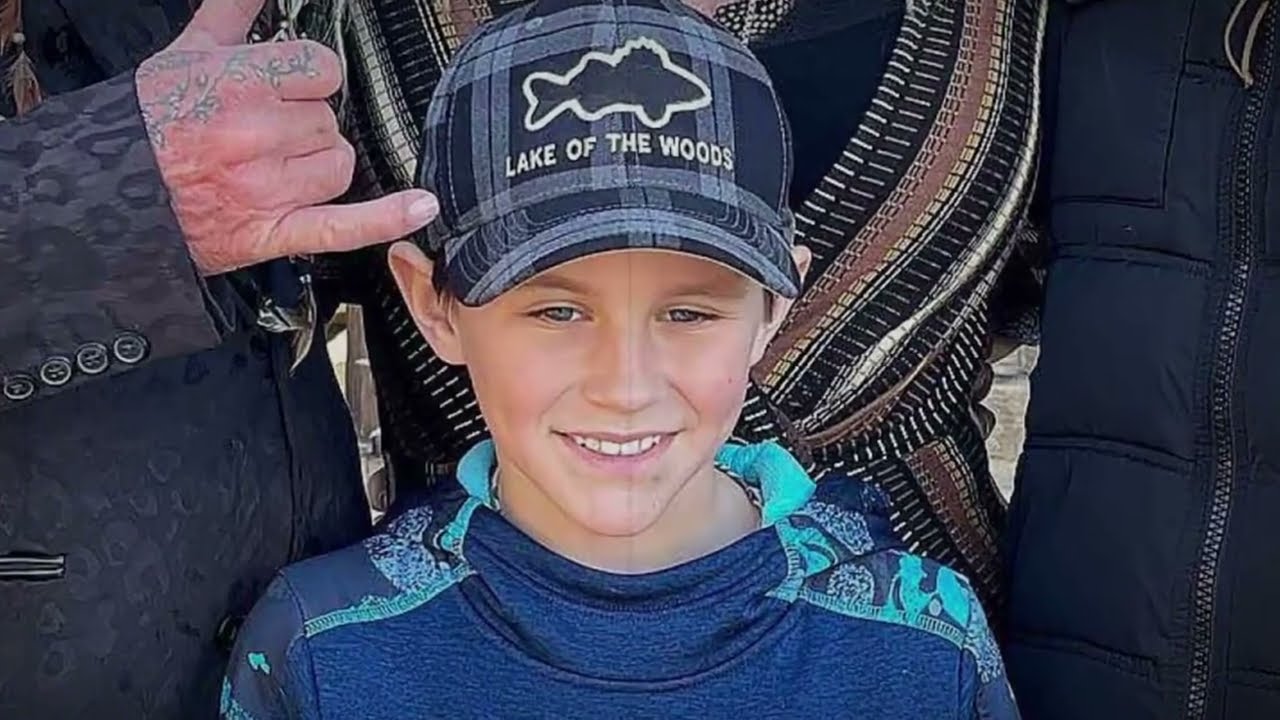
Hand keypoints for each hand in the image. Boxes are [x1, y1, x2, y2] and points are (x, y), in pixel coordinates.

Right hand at [135, 0, 438, 275]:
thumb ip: (233, 13)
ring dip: (318, 166)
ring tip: (273, 168)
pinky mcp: (276, 231)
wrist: (112, 194)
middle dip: (305, 124)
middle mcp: (255, 135)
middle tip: (263, 134)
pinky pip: (345, 225)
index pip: (322, 70)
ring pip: (339, 165)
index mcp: (237, 84)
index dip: (307, 78)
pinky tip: (421, 206)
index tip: (286, 87)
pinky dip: (386, 218)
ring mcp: (268, 187)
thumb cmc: (150, 124)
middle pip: (330, 119)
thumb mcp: (187, 53)